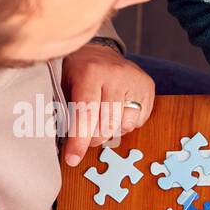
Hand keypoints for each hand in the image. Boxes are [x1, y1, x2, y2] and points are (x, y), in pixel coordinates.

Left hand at [60, 43, 154, 165]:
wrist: (98, 50)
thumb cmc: (75, 72)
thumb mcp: (62, 84)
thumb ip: (63, 110)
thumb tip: (62, 145)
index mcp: (90, 72)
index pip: (86, 113)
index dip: (79, 140)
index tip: (72, 159)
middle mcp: (115, 74)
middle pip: (107, 124)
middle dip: (95, 138)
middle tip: (88, 136)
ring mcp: (135, 80)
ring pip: (124, 125)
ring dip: (112, 130)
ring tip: (103, 119)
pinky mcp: (148, 87)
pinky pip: (139, 120)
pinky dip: (126, 123)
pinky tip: (118, 112)